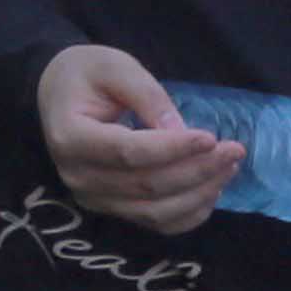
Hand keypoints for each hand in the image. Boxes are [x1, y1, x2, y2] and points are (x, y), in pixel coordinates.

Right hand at [41, 45, 231, 234]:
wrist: (56, 94)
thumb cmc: (86, 74)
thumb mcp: (115, 67)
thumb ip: (147, 95)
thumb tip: (183, 133)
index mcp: (70, 137)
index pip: (129, 153)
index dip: (173, 149)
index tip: (211, 137)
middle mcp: (78, 176)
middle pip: (147, 185)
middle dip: (197, 170)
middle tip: (234, 150)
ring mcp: (93, 198)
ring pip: (156, 211)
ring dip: (199, 193)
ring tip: (228, 168)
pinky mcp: (111, 208)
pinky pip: (156, 223)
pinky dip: (189, 214)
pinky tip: (211, 190)